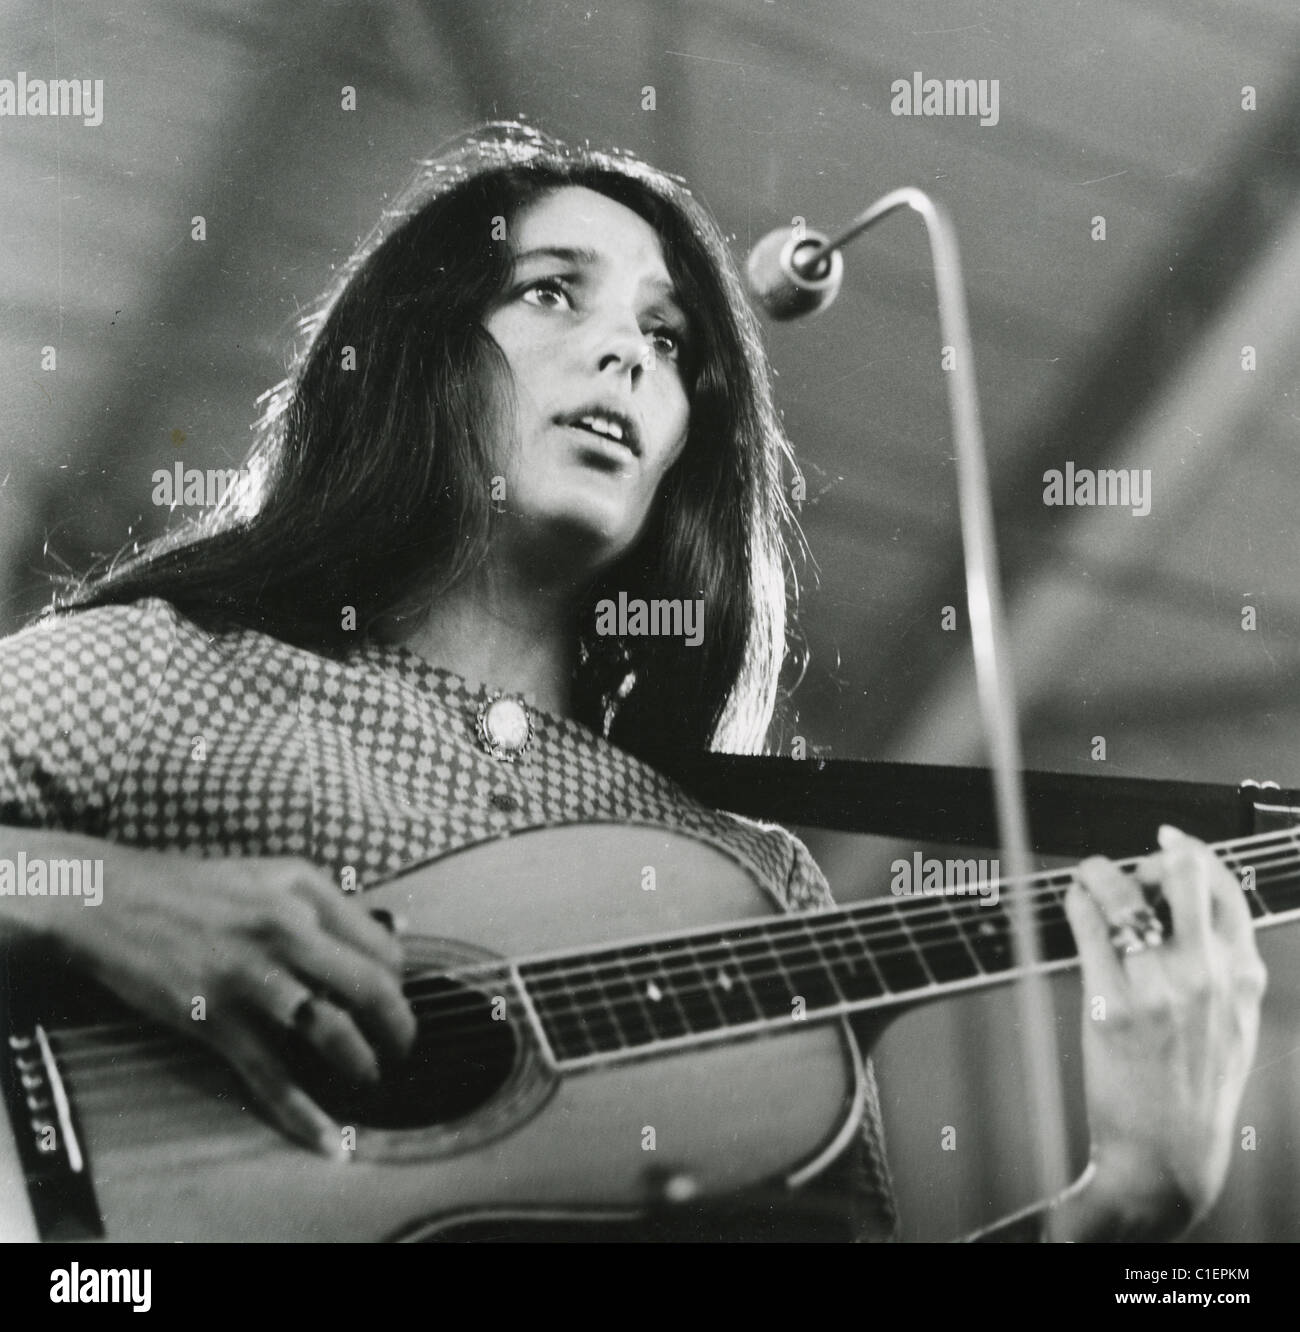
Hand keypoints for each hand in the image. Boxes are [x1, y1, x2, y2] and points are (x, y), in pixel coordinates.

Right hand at [47, 845, 415, 1154]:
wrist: (106, 899)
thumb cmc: (192, 889)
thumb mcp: (270, 875)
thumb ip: (328, 903)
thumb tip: (397, 929)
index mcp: (306, 891)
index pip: (382, 946)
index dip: (397, 984)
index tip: (391, 1004)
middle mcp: (287, 928)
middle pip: (371, 988)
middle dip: (398, 1028)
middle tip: (402, 1050)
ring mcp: (250, 975)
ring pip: (330, 1030)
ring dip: (362, 1064)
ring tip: (369, 1078)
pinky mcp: (213, 1017)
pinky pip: (269, 1074)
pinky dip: (302, 1112)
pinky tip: (327, 1138)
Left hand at [1059, 824, 1266, 1238]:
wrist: (1166, 1161)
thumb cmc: (1192, 1092)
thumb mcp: (1232, 1028)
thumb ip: (1222, 971)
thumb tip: (1188, 914)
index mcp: (1241, 978)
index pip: (1224, 887)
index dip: (1193, 853)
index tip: (1170, 840)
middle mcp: (1205, 976)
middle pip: (1181, 874)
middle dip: (1150, 856)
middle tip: (1129, 865)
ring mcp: (1158, 988)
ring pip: (1123, 890)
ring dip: (1099, 872)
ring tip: (1088, 879)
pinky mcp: (1111, 1003)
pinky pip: (1086, 923)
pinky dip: (1075, 900)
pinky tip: (1072, 902)